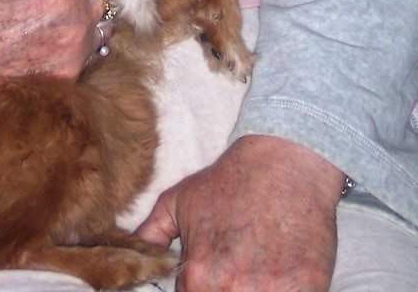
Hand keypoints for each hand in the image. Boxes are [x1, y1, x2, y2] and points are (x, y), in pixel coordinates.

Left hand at [136, 135, 343, 290]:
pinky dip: (285, 290)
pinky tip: (280, 272)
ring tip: (257, 268)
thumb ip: (151, 236)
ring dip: (254, 290)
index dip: (197, 290)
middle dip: (226, 289)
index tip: (210, 275)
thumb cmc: (231, 180)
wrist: (285, 162)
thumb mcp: (178, 201)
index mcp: (198, 275)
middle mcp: (232, 290)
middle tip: (237, 267)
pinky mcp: (309, 290)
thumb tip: (132, 257)